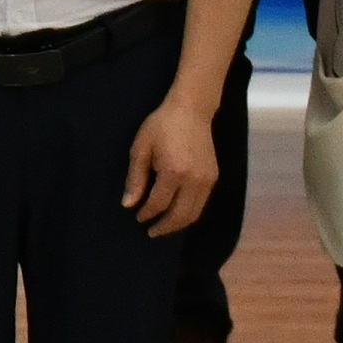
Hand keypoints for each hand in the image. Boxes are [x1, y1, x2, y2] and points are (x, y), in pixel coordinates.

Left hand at [124, 87, 220, 230]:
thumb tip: (128, 204)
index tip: (138, 218)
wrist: (192, 110)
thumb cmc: (161, 126)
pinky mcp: (213, 178)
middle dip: (164, 227)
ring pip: (194, 213)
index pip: (159, 203)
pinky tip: (178, 214)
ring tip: (164, 228)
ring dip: (178, 224)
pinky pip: (202, 204)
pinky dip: (189, 214)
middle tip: (151, 232)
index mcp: (173, 172)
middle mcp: (193, 180)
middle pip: (179, 215)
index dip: (147, 213)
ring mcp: (207, 180)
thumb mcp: (141, 148)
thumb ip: (135, 178)